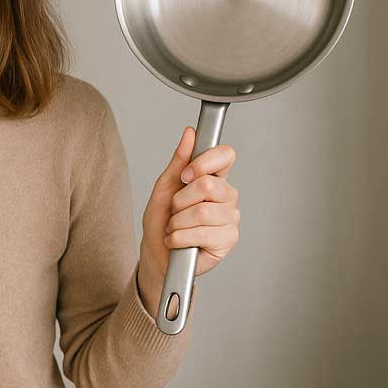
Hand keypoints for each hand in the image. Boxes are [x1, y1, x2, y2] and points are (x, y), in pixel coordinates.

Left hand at [138, 126, 240, 304]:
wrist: (157, 253)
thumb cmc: (161, 220)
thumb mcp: (165, 187)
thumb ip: (179, 161)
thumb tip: (190, 133)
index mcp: (214, 178)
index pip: (226, 155)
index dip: (205, 162)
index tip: (186, 174)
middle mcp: (227, 197)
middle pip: (208, 185)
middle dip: (181, 200)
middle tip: (175, 210)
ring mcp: (230, 219)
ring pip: (202, 211)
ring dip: (178, 222)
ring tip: (176, 227)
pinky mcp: (228, 240)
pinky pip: (201, 232)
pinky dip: (179, 237)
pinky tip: (178, 240)